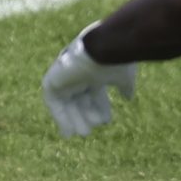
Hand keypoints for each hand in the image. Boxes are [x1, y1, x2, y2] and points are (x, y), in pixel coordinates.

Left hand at [43, 23, 136, 137]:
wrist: (104, 47)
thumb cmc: (116, 60)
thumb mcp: (124, 77)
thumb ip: (124, 86)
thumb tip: (128, 97)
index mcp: (95, 69)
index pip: (95, 91)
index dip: (100, 107)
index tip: (106, 121)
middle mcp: (79, 71)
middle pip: (80, 98)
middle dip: (85, 115)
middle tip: (88, 132)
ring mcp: (65, 75)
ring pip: (66, 101)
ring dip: (73, 119)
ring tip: (83, 133)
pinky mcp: (53, 79)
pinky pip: (53, 101)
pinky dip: (60, 116)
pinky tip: (68, 131)